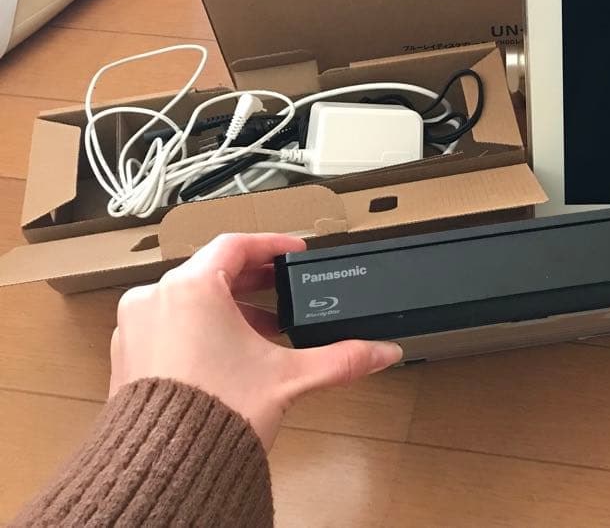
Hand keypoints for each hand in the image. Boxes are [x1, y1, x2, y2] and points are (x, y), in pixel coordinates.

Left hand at [109, 233, 401, 448]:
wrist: (165, 468)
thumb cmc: (210, 416)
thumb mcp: (289, 377)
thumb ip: (341, 358)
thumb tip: (380, 352)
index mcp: (192, 287)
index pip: (236, 244)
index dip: (271, 244)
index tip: (292, 251)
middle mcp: (155, 299)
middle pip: (211, 270)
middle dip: (252, 281)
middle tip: (281, 287)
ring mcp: (135, 328)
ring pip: (187, 298)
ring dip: (227, 307)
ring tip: (260, 330)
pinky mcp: (126, 357)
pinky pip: (166, 324)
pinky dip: (197, 328)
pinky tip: (226, 356)